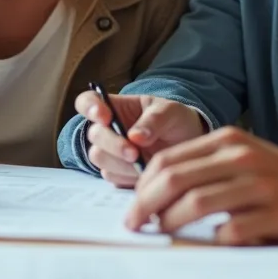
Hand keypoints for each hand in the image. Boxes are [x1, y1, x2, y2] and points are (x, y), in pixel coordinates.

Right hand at [74, 92, 206, 187]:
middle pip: (93, 134)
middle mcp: (108, 129)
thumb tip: (134, 137)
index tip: (105, 117)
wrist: (189, 148)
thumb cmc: (177, 122)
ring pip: (99, 157)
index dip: (89, 108)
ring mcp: (110, 152)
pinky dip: (127, 176)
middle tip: (134, 153)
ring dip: (120, 163)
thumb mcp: (171, 113)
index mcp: (116, 107)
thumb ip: (154, 120)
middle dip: (113, 144)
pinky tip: (145, 172)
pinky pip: (112, 176)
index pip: (88, 101)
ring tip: (145, 163)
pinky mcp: (116, 173)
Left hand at [125, 127, 277, 245]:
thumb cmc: (273, 176)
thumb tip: (150, 193)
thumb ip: (201, 166)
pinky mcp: (277, 213)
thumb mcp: (238, 157)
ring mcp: (261, 185)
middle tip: (134, 224)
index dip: (142, 186)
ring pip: (198, 203)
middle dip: (146, 205)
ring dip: (171, 222)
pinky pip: (232, 230)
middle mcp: (241, 158)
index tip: (132, 206)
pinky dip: (213, 238)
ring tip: (162, 231)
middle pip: (176, 180)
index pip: (168, 160)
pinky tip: (209, 241)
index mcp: (227, 140)